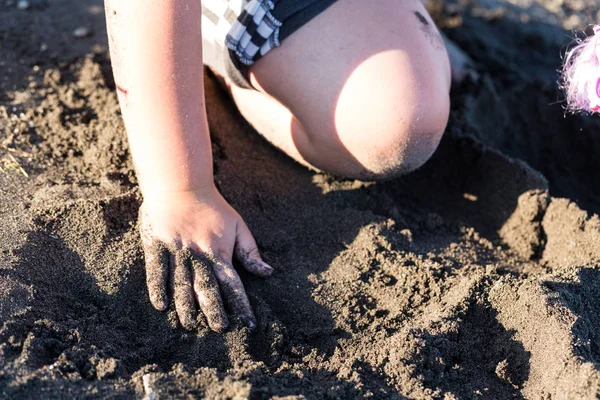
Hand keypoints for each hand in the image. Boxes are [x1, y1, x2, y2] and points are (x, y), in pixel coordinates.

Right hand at [138, 184, 272, 331]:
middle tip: (219, 328)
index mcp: (220, 252)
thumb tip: (268, 272)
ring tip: (190, 325)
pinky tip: (160, 305)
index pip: (233, 284)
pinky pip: (156, 270)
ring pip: (182, 283)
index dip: (241, 305)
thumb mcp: (238, 226)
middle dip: (214, 309)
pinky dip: (158, 288)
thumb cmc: (213, 208)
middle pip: (207, 287)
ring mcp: (176, 250)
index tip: (248, 324)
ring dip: (186, 306)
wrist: (181, 184)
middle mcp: (199, 254)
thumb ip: (251, 252)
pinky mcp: (156, 245)